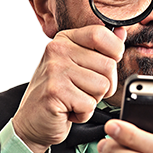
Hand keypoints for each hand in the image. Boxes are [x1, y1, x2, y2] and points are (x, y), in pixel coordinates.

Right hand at [12, 25, 125, 152]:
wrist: (31, 120)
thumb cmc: (56, 92)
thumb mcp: (78, 64)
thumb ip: (100, 48)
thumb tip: (121, 33)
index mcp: (65, 39)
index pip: (101, 34)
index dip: (114, 52)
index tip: (104, 67)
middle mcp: (57, 50)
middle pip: (108, 65)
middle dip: (105, 85)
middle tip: (84, 91)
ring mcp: (55, 70)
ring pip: (102, 86)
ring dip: (93, 100)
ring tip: (75, 100)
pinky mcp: (55, 93)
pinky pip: (90, 104)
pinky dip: (83, 114)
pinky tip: (69, 110)